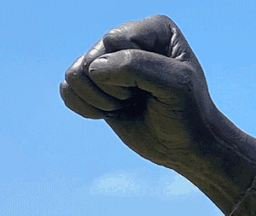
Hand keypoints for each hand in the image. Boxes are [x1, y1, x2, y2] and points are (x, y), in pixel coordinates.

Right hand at [60, 15, 255, 211]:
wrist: (187, 146)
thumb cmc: (188, 114)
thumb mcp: (176, 86)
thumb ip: (138, 67)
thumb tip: (93, 69)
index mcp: (155, 29)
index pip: (114, 40)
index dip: (129, 71)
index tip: (157, 89)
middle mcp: (129, 38)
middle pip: (92, 58)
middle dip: (115, 88)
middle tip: (142, 99)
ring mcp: (109, 61)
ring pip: (75, 73)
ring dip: (100, 100)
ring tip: (129, 105)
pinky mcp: (95, 84)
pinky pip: (67, 89)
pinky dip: (86, 107)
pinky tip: (112, 113)